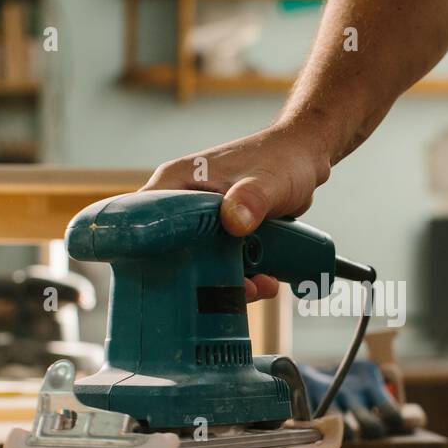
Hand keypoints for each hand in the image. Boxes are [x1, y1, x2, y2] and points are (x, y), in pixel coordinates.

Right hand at [140, 121, 333, 301]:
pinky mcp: (221, 235)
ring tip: (258, 287)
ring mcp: (202, 221)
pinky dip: (243, 276)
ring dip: (228, 282)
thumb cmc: (281, 158)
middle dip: (200, 277)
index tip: (174, 278)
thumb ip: (250, 199)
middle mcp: (183, 203)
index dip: (149, 251)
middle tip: (234, 289)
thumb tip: (233, 221)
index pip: (143, 219)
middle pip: (173, 250)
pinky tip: (265, 282)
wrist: (304, 158)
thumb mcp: (266, 181)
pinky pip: (223, 263)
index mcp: (176, 182)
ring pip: (202, 262)